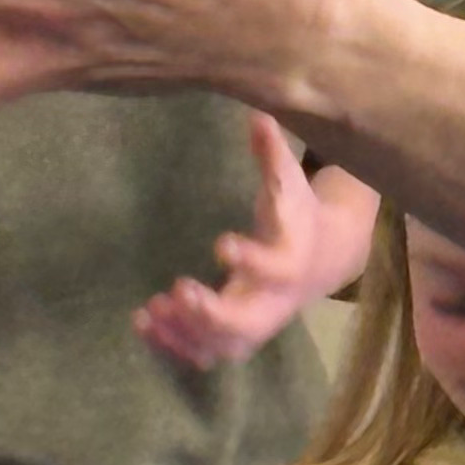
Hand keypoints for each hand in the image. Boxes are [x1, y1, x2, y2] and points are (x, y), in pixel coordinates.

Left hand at [136, 120, 368, 367]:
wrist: (322, 259)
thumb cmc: (297, 213)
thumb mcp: (291, 181)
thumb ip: (273, 153)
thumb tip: (257, 112)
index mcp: (292, 261)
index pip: (277, 268)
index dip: (251, 260)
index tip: (220, 244)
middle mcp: (276, 301)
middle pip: (248, 323)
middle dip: (212, 313)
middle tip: (177, 289)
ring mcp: (256, 323)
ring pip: (222, 344)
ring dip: (185, 333)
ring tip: (149, 309)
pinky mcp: (236, 335)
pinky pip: (205, 352)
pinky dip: (173, 345)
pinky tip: (142, 323)